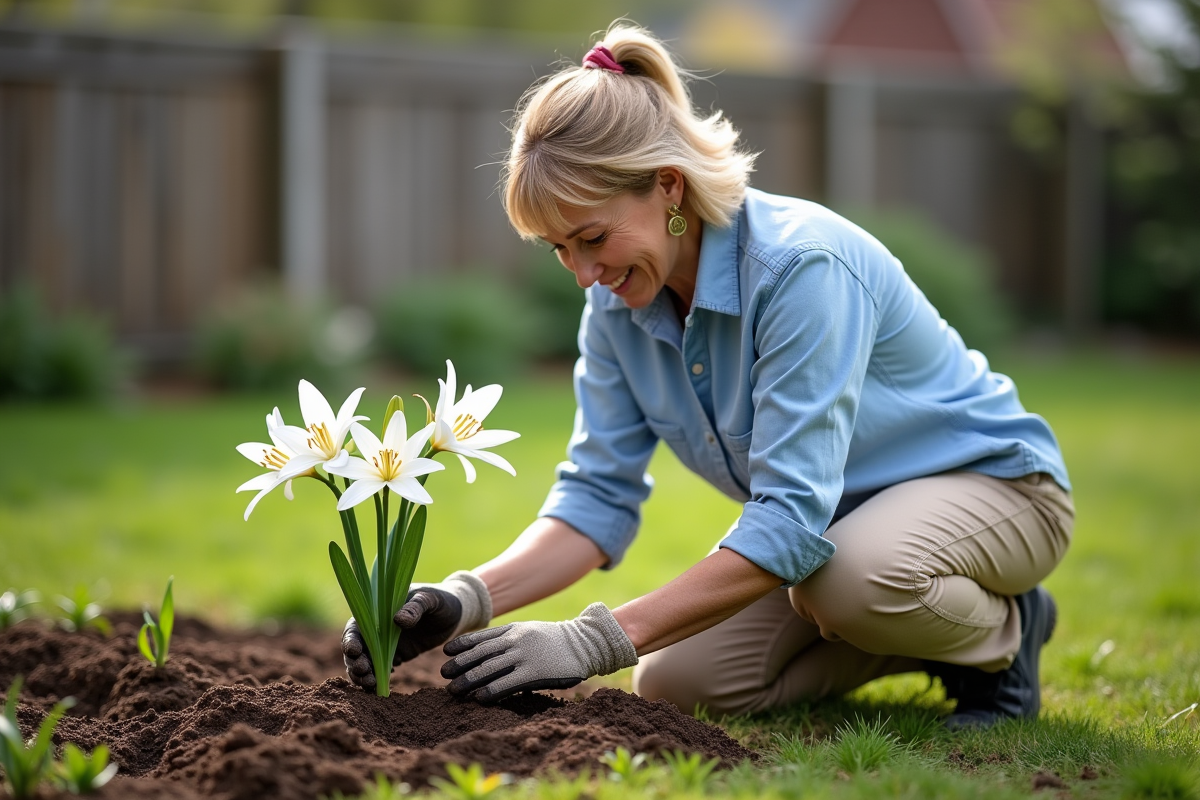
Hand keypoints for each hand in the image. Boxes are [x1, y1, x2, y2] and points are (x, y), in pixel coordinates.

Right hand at [341, 571, 491, 690]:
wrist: (456, 613)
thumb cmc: (441, 600)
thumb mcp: (430, 599)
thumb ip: (415, 607)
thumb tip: (398, 620)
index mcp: (379, 609)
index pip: (357, 625)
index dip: (351, 638)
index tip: (356, 651)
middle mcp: (377, 627)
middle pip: (357, 647)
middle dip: (356, 661)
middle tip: (364, 673)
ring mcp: (385, 643)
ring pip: (366, 661)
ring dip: (363, 674)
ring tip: (370, 685)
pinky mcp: (395, 655)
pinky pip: (381, 668)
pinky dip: (377, 678)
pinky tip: (380, 687)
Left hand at [441, 602, 637, 702]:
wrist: (584, 643)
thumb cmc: (556, 640)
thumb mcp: (530, 630)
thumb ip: (510, 637)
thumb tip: (487, 648)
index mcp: (514, 629)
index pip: (482, 636)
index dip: (462, 644)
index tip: (446, 651)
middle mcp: (516, 640)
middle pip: (481, 653)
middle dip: (460, 663)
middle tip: (444, 673)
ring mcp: (525, 656)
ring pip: (489, 668)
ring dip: (469, 680)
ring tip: (453, 689)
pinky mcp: (534, 673)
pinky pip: (507, 683)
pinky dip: (490, 690)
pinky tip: (479, 697)